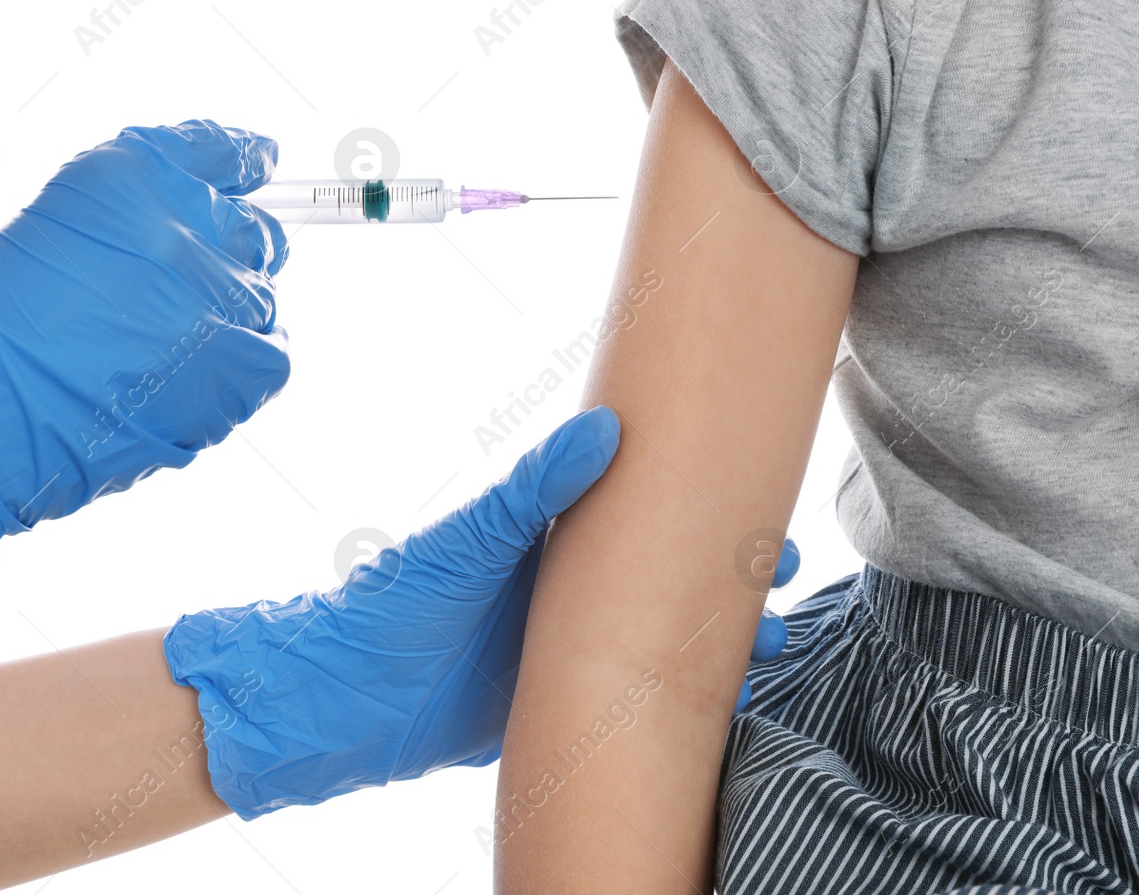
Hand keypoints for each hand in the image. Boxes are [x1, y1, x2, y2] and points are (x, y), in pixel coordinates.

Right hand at [0, 120, 289, 674]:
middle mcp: (181, 222)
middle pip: (251, 230)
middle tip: (189, 298)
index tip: (263, 161)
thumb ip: (120, 224)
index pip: (217, 150)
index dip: (244, 162)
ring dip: (227, 322)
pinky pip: (272, 356)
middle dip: (231, 258)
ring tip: (166, 357)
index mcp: (126, 174)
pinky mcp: (235, 364)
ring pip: (261, 296)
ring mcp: (213, 294)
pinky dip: (247, 369)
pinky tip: (198, 384)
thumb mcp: (41, 234)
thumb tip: (170, 239)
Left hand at [164, 407, 801, 817]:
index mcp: (551, 540)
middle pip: (670, 574)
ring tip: (774, 638)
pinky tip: (730, 699)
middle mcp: (571, 590)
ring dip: (723, 636)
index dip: (701, 503)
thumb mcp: (466, 543)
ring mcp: (574, 648)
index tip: (758, 494)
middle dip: (732, 571)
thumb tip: (603, 429)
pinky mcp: (567, 701)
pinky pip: (643, 694)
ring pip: (668, 636)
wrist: (351, 708)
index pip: (643, 508)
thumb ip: (530, 491)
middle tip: (788, 566)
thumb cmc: (397, 610)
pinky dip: (688, 694)